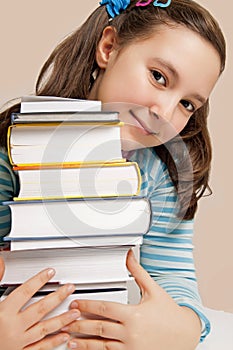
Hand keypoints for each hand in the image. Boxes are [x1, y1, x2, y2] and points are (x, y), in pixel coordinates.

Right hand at [0, 257, 79, 349]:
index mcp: (2, 314)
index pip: (25, 292)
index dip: (39, 280)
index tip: (50, 272)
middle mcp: (13, 328)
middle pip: (40, 309)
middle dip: (58, 297)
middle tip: (70, 288)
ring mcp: (18, 343)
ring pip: (45, 328)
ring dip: (62, 320)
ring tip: (74, 312)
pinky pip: (41, 348)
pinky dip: (53, 342)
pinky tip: (64, 336)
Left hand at [65, 250, 200, 349]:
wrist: (185, 334)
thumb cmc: (170, 313)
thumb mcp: (153, 289)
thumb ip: (138, 272)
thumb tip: (129, 256)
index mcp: (134, 314)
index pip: (104, 309)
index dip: (87, 306)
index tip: (76, 304)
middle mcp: (131, 333)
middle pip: (99, 328)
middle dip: (80, 324)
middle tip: (67, 321)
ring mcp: (132, 348)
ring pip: (102, 346)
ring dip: (84, 343)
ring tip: (70, 340)